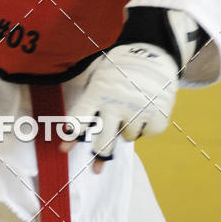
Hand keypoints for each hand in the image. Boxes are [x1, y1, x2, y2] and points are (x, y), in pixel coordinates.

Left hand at [59, 43, 178, 172]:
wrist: (153, 52)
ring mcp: (137, 112)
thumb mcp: (97, 74)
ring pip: (126, 138)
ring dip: (126, 128)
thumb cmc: (118, 66)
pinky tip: (144, 107)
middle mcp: (115, 104)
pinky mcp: (157, 117)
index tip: (64, 149)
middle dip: (99, 155)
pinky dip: (145, 125)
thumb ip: (86, 99)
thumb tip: (68, 122)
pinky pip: (145, 134)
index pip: (79, 119)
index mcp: (97, 91)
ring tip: (129, 107)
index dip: (71, 136)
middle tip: (96, 168)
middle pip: (102, 142)